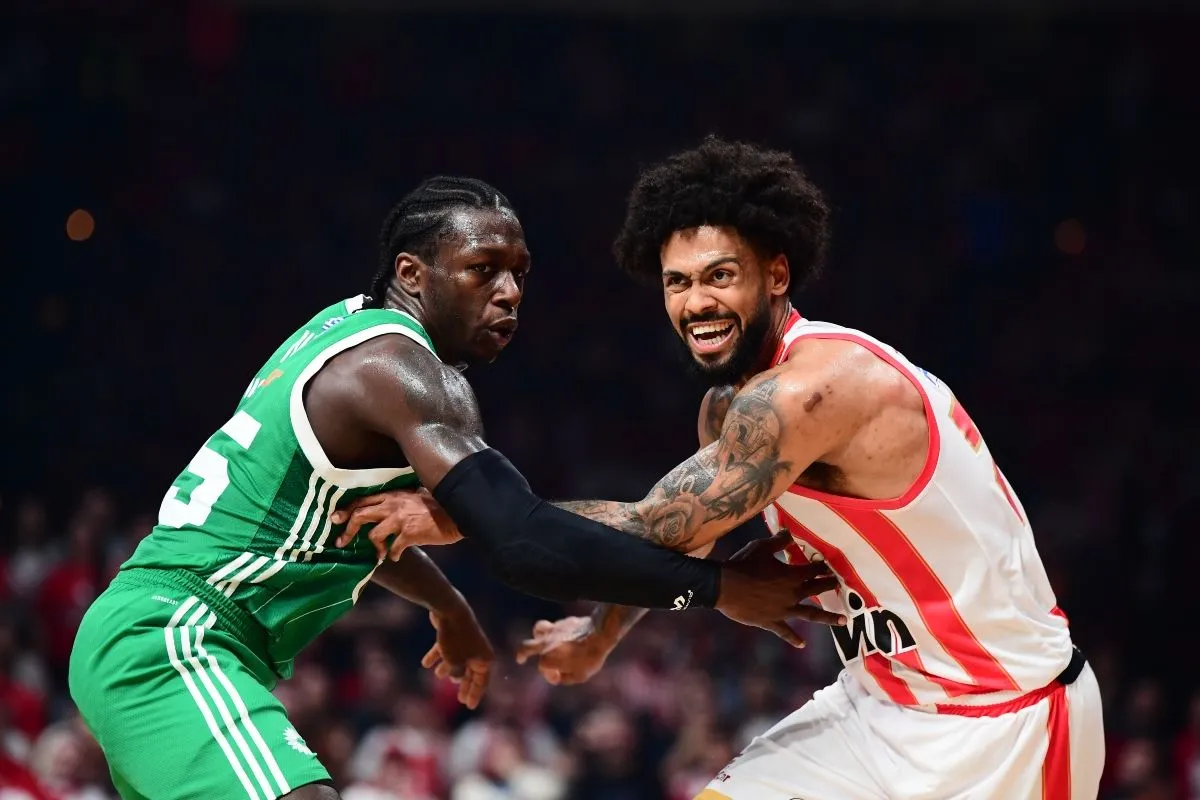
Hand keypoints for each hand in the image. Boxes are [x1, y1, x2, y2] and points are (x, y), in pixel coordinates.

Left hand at [332, 488, 461, 559]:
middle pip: (360, 515)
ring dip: (375, 547)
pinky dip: (392, 555)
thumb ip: (401, 499)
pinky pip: (392, 548)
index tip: (335, 519)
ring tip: (380, 554)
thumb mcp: (418, 495)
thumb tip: (388, 507)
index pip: (362, 500)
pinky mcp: (409, 534)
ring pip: (373, 534)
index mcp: (394, 495)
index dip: (346, 510)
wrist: (457, 514)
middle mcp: (393, 505)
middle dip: (347, 531)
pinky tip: (395, 557)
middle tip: (340, 543)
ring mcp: (400, 520)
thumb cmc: (440, 505)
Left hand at [422, 608, 493, 709]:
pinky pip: (446, 649)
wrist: (449, 611)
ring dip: (448, 668)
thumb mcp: (455, 662)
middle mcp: (477, 650)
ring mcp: (465, 642)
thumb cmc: (456, 639)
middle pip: (471, 672)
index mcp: (485, 658)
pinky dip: (437, 656)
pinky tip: (425, 664)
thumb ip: (457, 674)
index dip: (475, 694)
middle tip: (459, 699)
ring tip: (439, 676)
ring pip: (457, 660)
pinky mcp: (453, 634)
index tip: (469, 706)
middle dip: (464, 684)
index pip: (482, 681)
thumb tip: (456, 677)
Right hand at [514, 616, 613, 684]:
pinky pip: (554, 625)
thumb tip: (559, 676)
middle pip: (525, 647)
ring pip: (538, 629)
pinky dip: (555, 632)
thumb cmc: (590, 658)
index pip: (543, 669)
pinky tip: (563, 636)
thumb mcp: (580, 676)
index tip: (558, 677)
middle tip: (520, 659)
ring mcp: (553, 631)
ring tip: (541, 641)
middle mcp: (546, 644)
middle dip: (521, 654)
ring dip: (537, 636)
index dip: (550, 675)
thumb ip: (566, 678)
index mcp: (548, 659)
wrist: (600, 634)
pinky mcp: (563, 622)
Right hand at [716, 531, 845, 646]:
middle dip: (828, 585)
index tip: (830, 566)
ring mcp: (784, 610)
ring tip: (844, 621)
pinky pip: (786, 632)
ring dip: (828, 617)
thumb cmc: (743, 565)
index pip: (813, 570)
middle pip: (816, 589)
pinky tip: (802, 645)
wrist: (724, 587)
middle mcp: (793, 594)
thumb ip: (779, 541)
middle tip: (839, 585)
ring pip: (811, 614)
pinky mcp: (772, 622)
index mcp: (791, 575)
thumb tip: (790, 532)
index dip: (822, 567)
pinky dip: (794, 639)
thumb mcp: (761, 547)